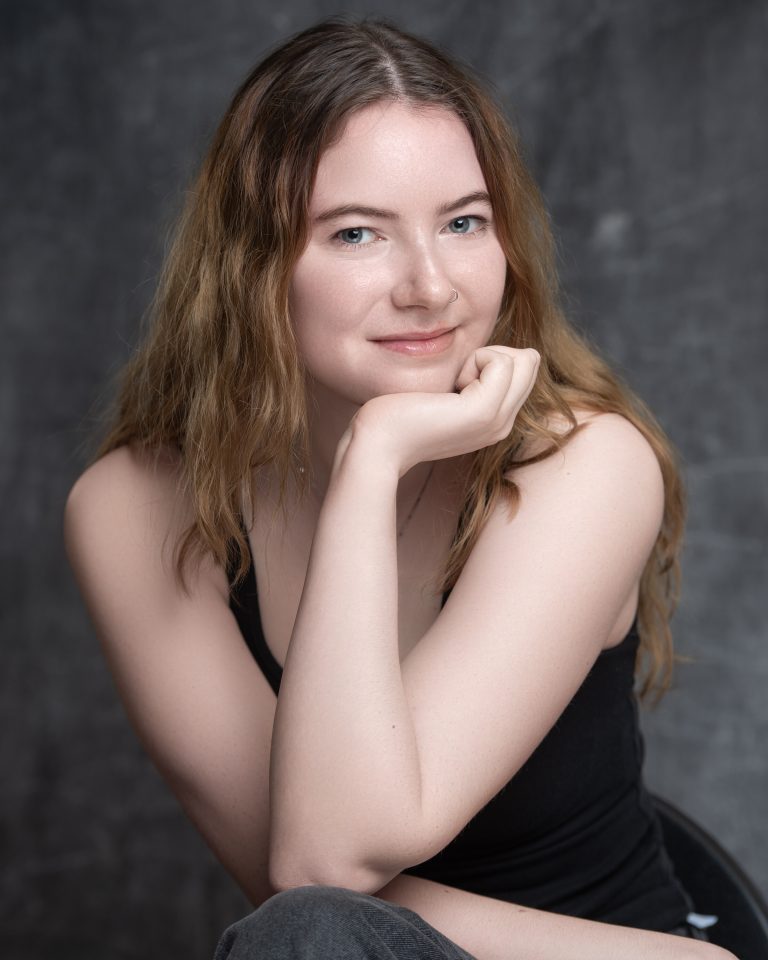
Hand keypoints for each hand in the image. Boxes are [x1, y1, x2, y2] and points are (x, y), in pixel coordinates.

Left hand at [348, 346, 539, 474]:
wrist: (378, 442)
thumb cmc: (399, 413)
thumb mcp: (445, 392)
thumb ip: (471, 378)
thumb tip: (493, 352)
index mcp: (495, 420)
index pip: (522, 368)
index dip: (488, 359)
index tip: (453, 381)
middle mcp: (503, 424)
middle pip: (528, 362)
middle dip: (490, 355)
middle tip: (453, 379)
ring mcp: (497, 421)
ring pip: (522, 359)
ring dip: (481, 357)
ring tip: (451, 384)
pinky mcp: (484, 411)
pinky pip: (502, 361)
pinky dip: (474, 359)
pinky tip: (450, 386)